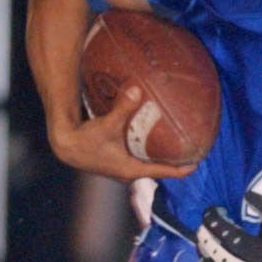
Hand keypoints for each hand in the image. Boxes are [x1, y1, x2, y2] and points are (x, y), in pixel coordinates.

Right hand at [54, 86, 195, 181]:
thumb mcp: (107, 124)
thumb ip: (123, 108)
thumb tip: (137, 89)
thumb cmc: (84, 140)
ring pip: (148, 164)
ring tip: (175, 145)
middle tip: (189, 151)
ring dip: (160, 156)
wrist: (64, 145)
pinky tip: (151, 138)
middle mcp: (129, 172)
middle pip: (158, 169)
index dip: (181, 169)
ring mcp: (122, 169)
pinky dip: (147, 150)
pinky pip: (138, 157)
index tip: (197, 163)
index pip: (163, 172)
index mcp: (131, 170)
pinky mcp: (115, 162)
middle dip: (173, 161)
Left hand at [196, 190, 261, 261]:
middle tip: (203, 225)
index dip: (213, 218)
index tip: (212, 211)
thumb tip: (248, 194)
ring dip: (202, 249)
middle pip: (213, 246)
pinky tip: (204, 259)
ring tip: (201, 240)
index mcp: (251, 248)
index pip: (224, 229)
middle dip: (204, 233)